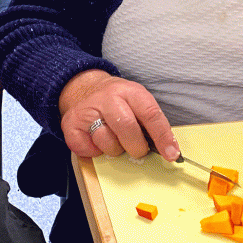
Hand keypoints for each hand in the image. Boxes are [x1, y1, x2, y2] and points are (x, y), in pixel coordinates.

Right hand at [58, 69, 178, 161]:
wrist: (84, 88)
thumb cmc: (117, 102)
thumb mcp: (137, 102)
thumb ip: (150, 122)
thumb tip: (168, 150)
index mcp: (130, 91)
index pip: (150, 114)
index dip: (163, 136)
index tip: (171, 154)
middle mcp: (108, 98)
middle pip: (127, 128)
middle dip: (136, 147)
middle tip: (137, 150)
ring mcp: (87, 109)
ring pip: (106, 141)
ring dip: (114, 149)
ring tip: (113, 139)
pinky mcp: (70, 123)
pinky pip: (87, 149)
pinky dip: (94, 151)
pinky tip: (95, 140)